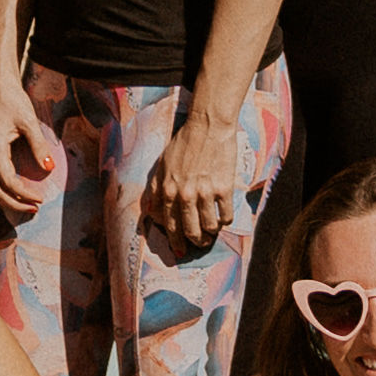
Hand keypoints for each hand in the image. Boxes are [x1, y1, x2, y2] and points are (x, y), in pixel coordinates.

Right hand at [0, 79, 61, 221]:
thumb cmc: (12, 101)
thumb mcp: (29, 121)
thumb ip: (39, 145)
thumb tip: (49, 168)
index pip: (7, 180)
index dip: (24, 193)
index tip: (41, 198)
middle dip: (14, 203)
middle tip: (34, 209)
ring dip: (4, 199)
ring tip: (25, 205)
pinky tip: (10, 194)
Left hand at [140, 110, 238, 261]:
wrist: (208, 126)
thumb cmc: (183, 142)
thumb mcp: (162, 165)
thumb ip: (155, 189)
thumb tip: (150, 212)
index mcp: (168, 190)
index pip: (170, 225)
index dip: (175, 241)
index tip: (180, 249)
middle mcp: (185, 194)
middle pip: (190, 230)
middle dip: (195, 242)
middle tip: (200, 244)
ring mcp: (205, 192)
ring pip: (208, 227)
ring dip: (211, 234)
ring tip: (213, 233)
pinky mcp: (224, 188)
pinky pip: (225, 215)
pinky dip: (224, 221)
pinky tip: (224, 219)